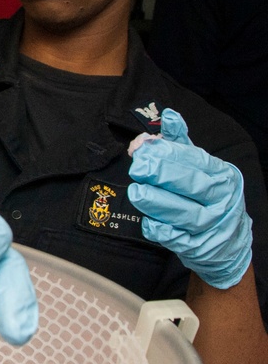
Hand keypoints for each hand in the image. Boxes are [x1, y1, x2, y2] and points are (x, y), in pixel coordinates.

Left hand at [128, 108, 251, 288]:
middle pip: (193, 186)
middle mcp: (221, 199)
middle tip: (137, 168)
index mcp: (221, 174)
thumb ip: (180, 143)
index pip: (196, 161)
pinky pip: (181, 240)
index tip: (145, 148)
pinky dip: (165, 232)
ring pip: (187, 214)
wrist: (228, 239)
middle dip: (164, 175)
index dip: (170, 154)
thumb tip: (168, 115)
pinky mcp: (200, 247)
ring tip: (137, 193)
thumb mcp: (199, 166)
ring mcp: (213, 225)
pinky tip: (149, 224)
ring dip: (160, 204)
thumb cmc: (206, 194)